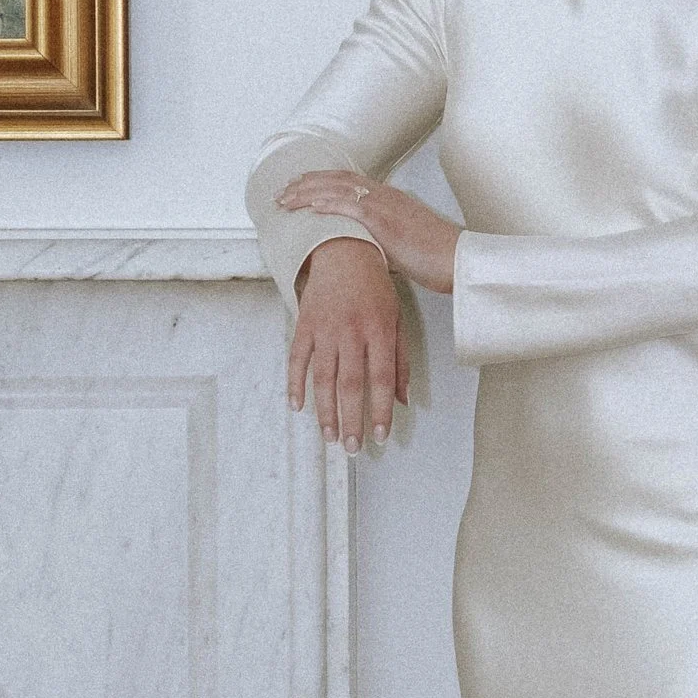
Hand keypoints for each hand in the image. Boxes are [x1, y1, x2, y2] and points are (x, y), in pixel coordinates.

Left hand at [279, 171, 459, 296]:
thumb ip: (384, 240)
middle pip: (338, 180)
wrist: (457, 259)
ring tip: (286, 198)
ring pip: (338, 190)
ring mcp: (385, 206)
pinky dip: (328, 205)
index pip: (349, 181)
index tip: (301, 185)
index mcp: (390, 198)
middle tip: (283, 189)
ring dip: (308, 193)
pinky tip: (311, 207)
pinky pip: (351, 208)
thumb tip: (368, 248)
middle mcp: (385, 195)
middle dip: (307, 183)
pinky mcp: (385, 221)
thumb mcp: (404, 242)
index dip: (322, 180)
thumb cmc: (437, 256)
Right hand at [288, 237, 408, 450]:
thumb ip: (400, 361)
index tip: (380, 436)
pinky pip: (297, 359)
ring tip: (330, 436)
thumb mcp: (396, 320)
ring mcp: (325, 329)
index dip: (380, 410)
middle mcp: (351, 332)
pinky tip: (297, 406)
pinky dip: (295, 383)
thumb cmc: (375, 288)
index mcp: (378, 331)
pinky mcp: (304, 325)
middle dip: (352, 419)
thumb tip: (403, 400)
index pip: (381, 379)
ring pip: (323, 377)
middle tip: (353, 447)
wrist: (344, 251)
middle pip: (351, 384)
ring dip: (325, 411)